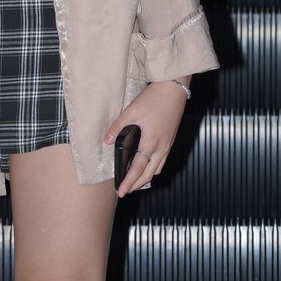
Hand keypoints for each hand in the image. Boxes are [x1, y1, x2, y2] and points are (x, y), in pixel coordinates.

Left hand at [104, 81, 188, 196]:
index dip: (128, 181)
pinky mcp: (170, 141)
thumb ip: (118, 127)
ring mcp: (168, 145)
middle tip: (124, 191)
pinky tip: (144, 166)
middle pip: (149, 174)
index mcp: (151, 141)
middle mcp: (162, 147)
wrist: (174, 89)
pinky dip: (152, 169)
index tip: (121, 191)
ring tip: (133, 181)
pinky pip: (161, 161)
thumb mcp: (132, 111)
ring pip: (157, 170)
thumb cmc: (154, 99)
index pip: (137, 168)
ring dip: (145, 178)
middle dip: (136, 185)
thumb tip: (107, 141)